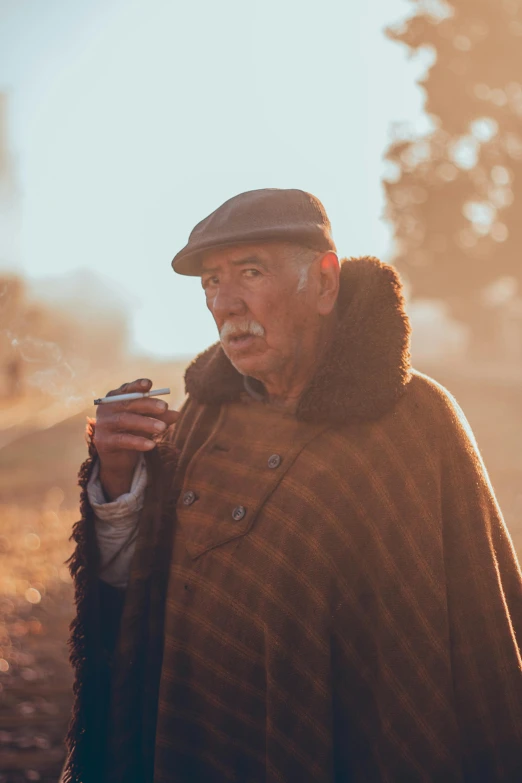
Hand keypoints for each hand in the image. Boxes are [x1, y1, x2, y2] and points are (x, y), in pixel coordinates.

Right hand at [94, 378, 178, 500]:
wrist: (116, 456)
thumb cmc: (133, 431)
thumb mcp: (148, 421)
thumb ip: (160, 416)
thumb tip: (177, 414)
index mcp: (117, 398)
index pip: (127, 388)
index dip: (137, 385)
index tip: (149, 384)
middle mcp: (107, 408)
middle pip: (128, 403)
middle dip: (147, 404)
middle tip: (164, 407)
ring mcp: (103, 424)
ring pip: (125, 420)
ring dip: (146, 423)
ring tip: (163, 428)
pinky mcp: (103, 441)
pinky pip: (122, 440)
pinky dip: (138, 442)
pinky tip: (152, 445)